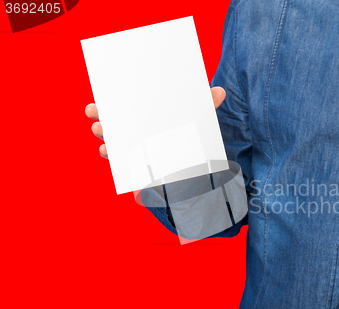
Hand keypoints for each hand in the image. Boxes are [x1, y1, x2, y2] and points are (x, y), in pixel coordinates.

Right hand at [86, 86, 226, 158]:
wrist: (198, 150)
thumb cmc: (192, 125)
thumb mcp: (198, 114)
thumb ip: (206, 103)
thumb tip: (221, 92)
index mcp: (143, 112)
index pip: (119, 107)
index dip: (103, 107)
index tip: (95, 106)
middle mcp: (135, 128)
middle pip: (111, 125)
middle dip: (100, 122)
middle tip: (95, 117)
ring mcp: (136, 146)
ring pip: (114, 144)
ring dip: (106, 142)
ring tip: (102, 138)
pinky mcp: (141, 163)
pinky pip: (124, 163)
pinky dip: (117, 161)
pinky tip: (111, 155)